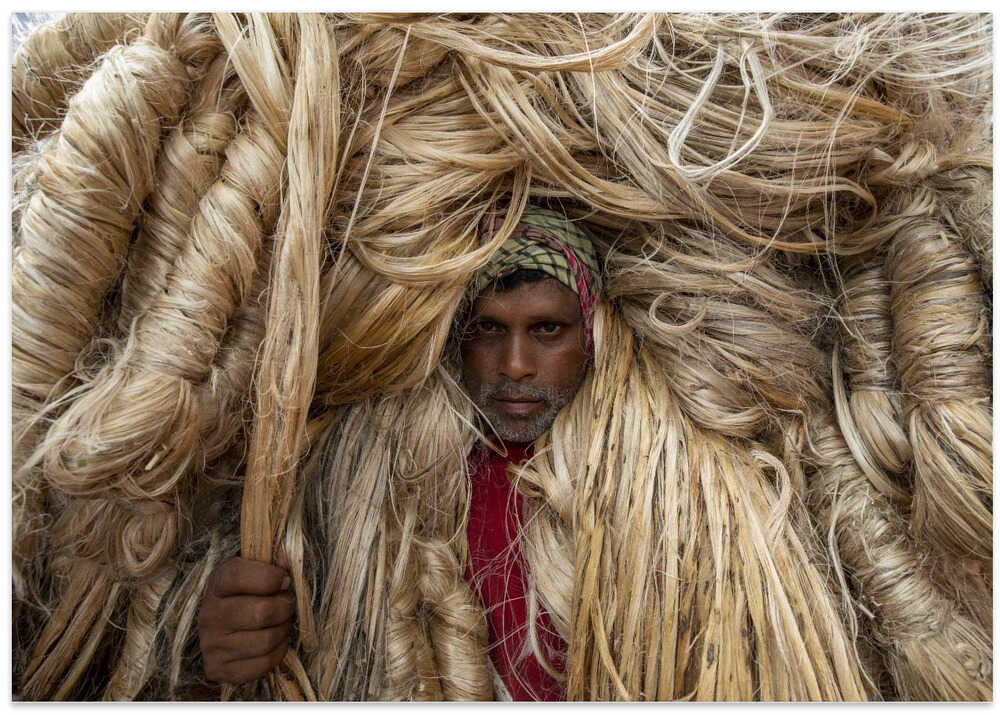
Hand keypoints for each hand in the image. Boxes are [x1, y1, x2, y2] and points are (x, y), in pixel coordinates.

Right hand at [198, 557, 294, 684]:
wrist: (223, 628)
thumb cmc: (247, 594)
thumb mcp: (256, 570)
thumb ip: (274, 560)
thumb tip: (286, 554)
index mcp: (217, 584)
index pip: (238, 576)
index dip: (270, 577)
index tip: (283, 580)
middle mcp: (209, 614)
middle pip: (261, 613)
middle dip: (284, 608)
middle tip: (286, 605)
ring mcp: (211, 644)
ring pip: (266, 641)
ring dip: (283, 631)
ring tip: (280, 623)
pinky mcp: (218, 669)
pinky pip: (262, 664)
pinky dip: (278, 653)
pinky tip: (274, 642)